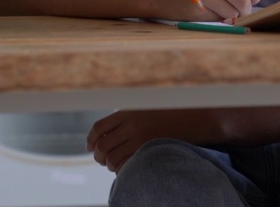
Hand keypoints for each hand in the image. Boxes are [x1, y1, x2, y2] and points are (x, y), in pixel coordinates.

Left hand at [87, 110, 207, 171]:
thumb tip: (102, 133)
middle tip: (101, 159)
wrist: (190, 118)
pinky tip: (123, 168)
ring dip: (108, 164)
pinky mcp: (148, 150)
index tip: (90, 146)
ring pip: (112, 158)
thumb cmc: (163, 114)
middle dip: (98, 155)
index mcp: (126, 112)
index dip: (90, 139)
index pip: (99, 128)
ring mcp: (140, 139)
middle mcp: (131, 125)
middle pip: (102, 145)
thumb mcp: (140, 109)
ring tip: (112, 164)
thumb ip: (123, 118)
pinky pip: (126, 165)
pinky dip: (120, 169)